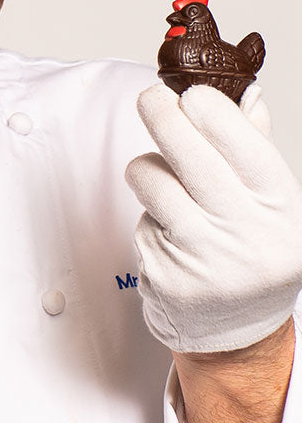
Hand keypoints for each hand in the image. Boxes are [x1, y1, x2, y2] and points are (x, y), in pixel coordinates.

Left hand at [125, 82, 301, 352]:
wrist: (236, 333)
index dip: (209, 109)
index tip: (188, 91)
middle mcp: (248, 234)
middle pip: (188, 152)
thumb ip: (254, 146)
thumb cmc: (251, 250)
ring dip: (148, 172)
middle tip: (150, 98)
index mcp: (282, 207)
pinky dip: (148, 219)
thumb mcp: (269, 202)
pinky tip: (170, 237)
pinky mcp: (165, 275)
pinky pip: (140, 220)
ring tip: (166, 185)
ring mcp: (205, 258)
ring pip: (151, 180)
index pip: (243, 142)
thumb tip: (247, 89)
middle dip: (161, 113)